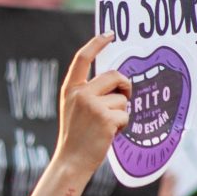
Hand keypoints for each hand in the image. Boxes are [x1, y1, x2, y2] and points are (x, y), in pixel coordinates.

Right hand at [54, 34, 130, 176]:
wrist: (71, 161)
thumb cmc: (77, 135)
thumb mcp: (75, 107)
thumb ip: (89, 91)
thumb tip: (117, 79)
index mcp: (70, 88)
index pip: (83, 58)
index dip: (97, 43)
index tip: (110, 34)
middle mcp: (80, 93)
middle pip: (114, 76)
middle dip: (125, 87)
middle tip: (124, 97)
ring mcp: (92, 105)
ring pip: (122, 99)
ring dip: (120, 113)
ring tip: (106, 127)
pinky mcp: (105, 119)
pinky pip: (125, 115)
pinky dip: (122, 126)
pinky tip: (109, 134)